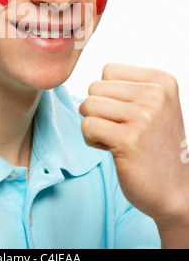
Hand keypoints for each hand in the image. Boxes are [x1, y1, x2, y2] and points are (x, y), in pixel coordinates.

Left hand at [80, 63, 188, 243]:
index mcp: (162, 80)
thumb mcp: (153, 106)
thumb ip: (124, 89)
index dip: (108, 94)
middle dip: (99, 110)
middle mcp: (156, 94)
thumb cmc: (155, 146)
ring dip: (94, 125)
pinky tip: (112, 150)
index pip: (109, 70)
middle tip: (119, 129)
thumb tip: (84, 96)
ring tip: (115, 139)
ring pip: (88, 105)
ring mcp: (144, 116)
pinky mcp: (128, 139)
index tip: (126, 114)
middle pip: (95, 87)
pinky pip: (87, 125)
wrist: (176, 190)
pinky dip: (91, 140)